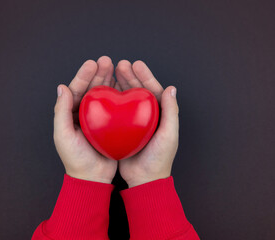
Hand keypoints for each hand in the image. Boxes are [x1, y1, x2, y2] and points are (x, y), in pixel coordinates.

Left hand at [53, 56, 117, 183]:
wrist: (92, 177)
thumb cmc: (75, 159)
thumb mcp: (63, 135)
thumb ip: (61, 111)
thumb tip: (61, 87)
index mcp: (70, 114)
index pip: (76, 89)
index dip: (84, 75)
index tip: (93, 63)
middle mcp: (83, 113)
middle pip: (91, 88)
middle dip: (98, 73)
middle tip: (107, 61)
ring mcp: (98, 118)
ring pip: (103, 94)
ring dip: (109, 80)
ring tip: (117, 67)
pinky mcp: (110, 124)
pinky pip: (114, 106)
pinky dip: (118, 94)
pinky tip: (123, 84)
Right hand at [114, 60, 178, 187]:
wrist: (144, 179)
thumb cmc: (159, 158)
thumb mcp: (169, 134)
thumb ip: (171, 111)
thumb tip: (171, 88)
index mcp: (159, 114)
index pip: (152, 89)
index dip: (145, 76)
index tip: (136, 64)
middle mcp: (145, 115)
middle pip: (137, 90)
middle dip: (129, 76)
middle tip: (120, 64)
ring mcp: (132, 122)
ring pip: (125, 98)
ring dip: (119, 84)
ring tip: (111, 72)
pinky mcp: (121, 129)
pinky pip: (115, 111)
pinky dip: (110, 100)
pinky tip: (103, 92)